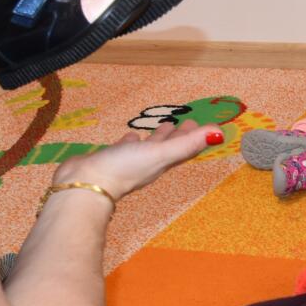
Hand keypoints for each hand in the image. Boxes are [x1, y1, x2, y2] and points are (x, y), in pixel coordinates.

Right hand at [51, 120, 216, 201]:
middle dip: (178, 135)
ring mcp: (129, 162)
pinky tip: (131, 137)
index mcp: (162, 162)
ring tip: (163, 126)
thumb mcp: (161, 153)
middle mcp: (148, 163)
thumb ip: (187, 144)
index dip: (194, 137)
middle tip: (186, 121)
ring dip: (157, 137)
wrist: (86, 184)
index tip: (201, 123)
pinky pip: (125, 149)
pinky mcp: (111, 159)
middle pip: (168, 147)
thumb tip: (219, 134)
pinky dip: (131, 141)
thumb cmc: (125, 169)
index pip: (184, 148)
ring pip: (148, 147)